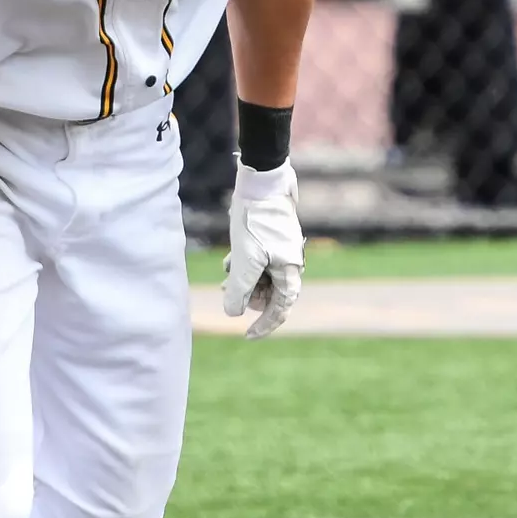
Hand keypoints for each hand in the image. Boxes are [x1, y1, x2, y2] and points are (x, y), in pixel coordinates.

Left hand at [222, 162, 305, 339]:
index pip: (280, 308)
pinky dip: (244, 265)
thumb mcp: (244, 259)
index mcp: (290, 270)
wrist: (262, 182)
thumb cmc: (255, 220)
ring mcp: (281, 251)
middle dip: (247, 295)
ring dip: (243, 279)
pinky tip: (230, 258)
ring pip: (261, 277)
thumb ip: (240, 289)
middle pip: (269, 293)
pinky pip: (258, 262)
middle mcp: (290, 263)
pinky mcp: (271, 239)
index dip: (265, 324)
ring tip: (227, 269)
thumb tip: (233, 314)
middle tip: (227, 288)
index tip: (246, 335)